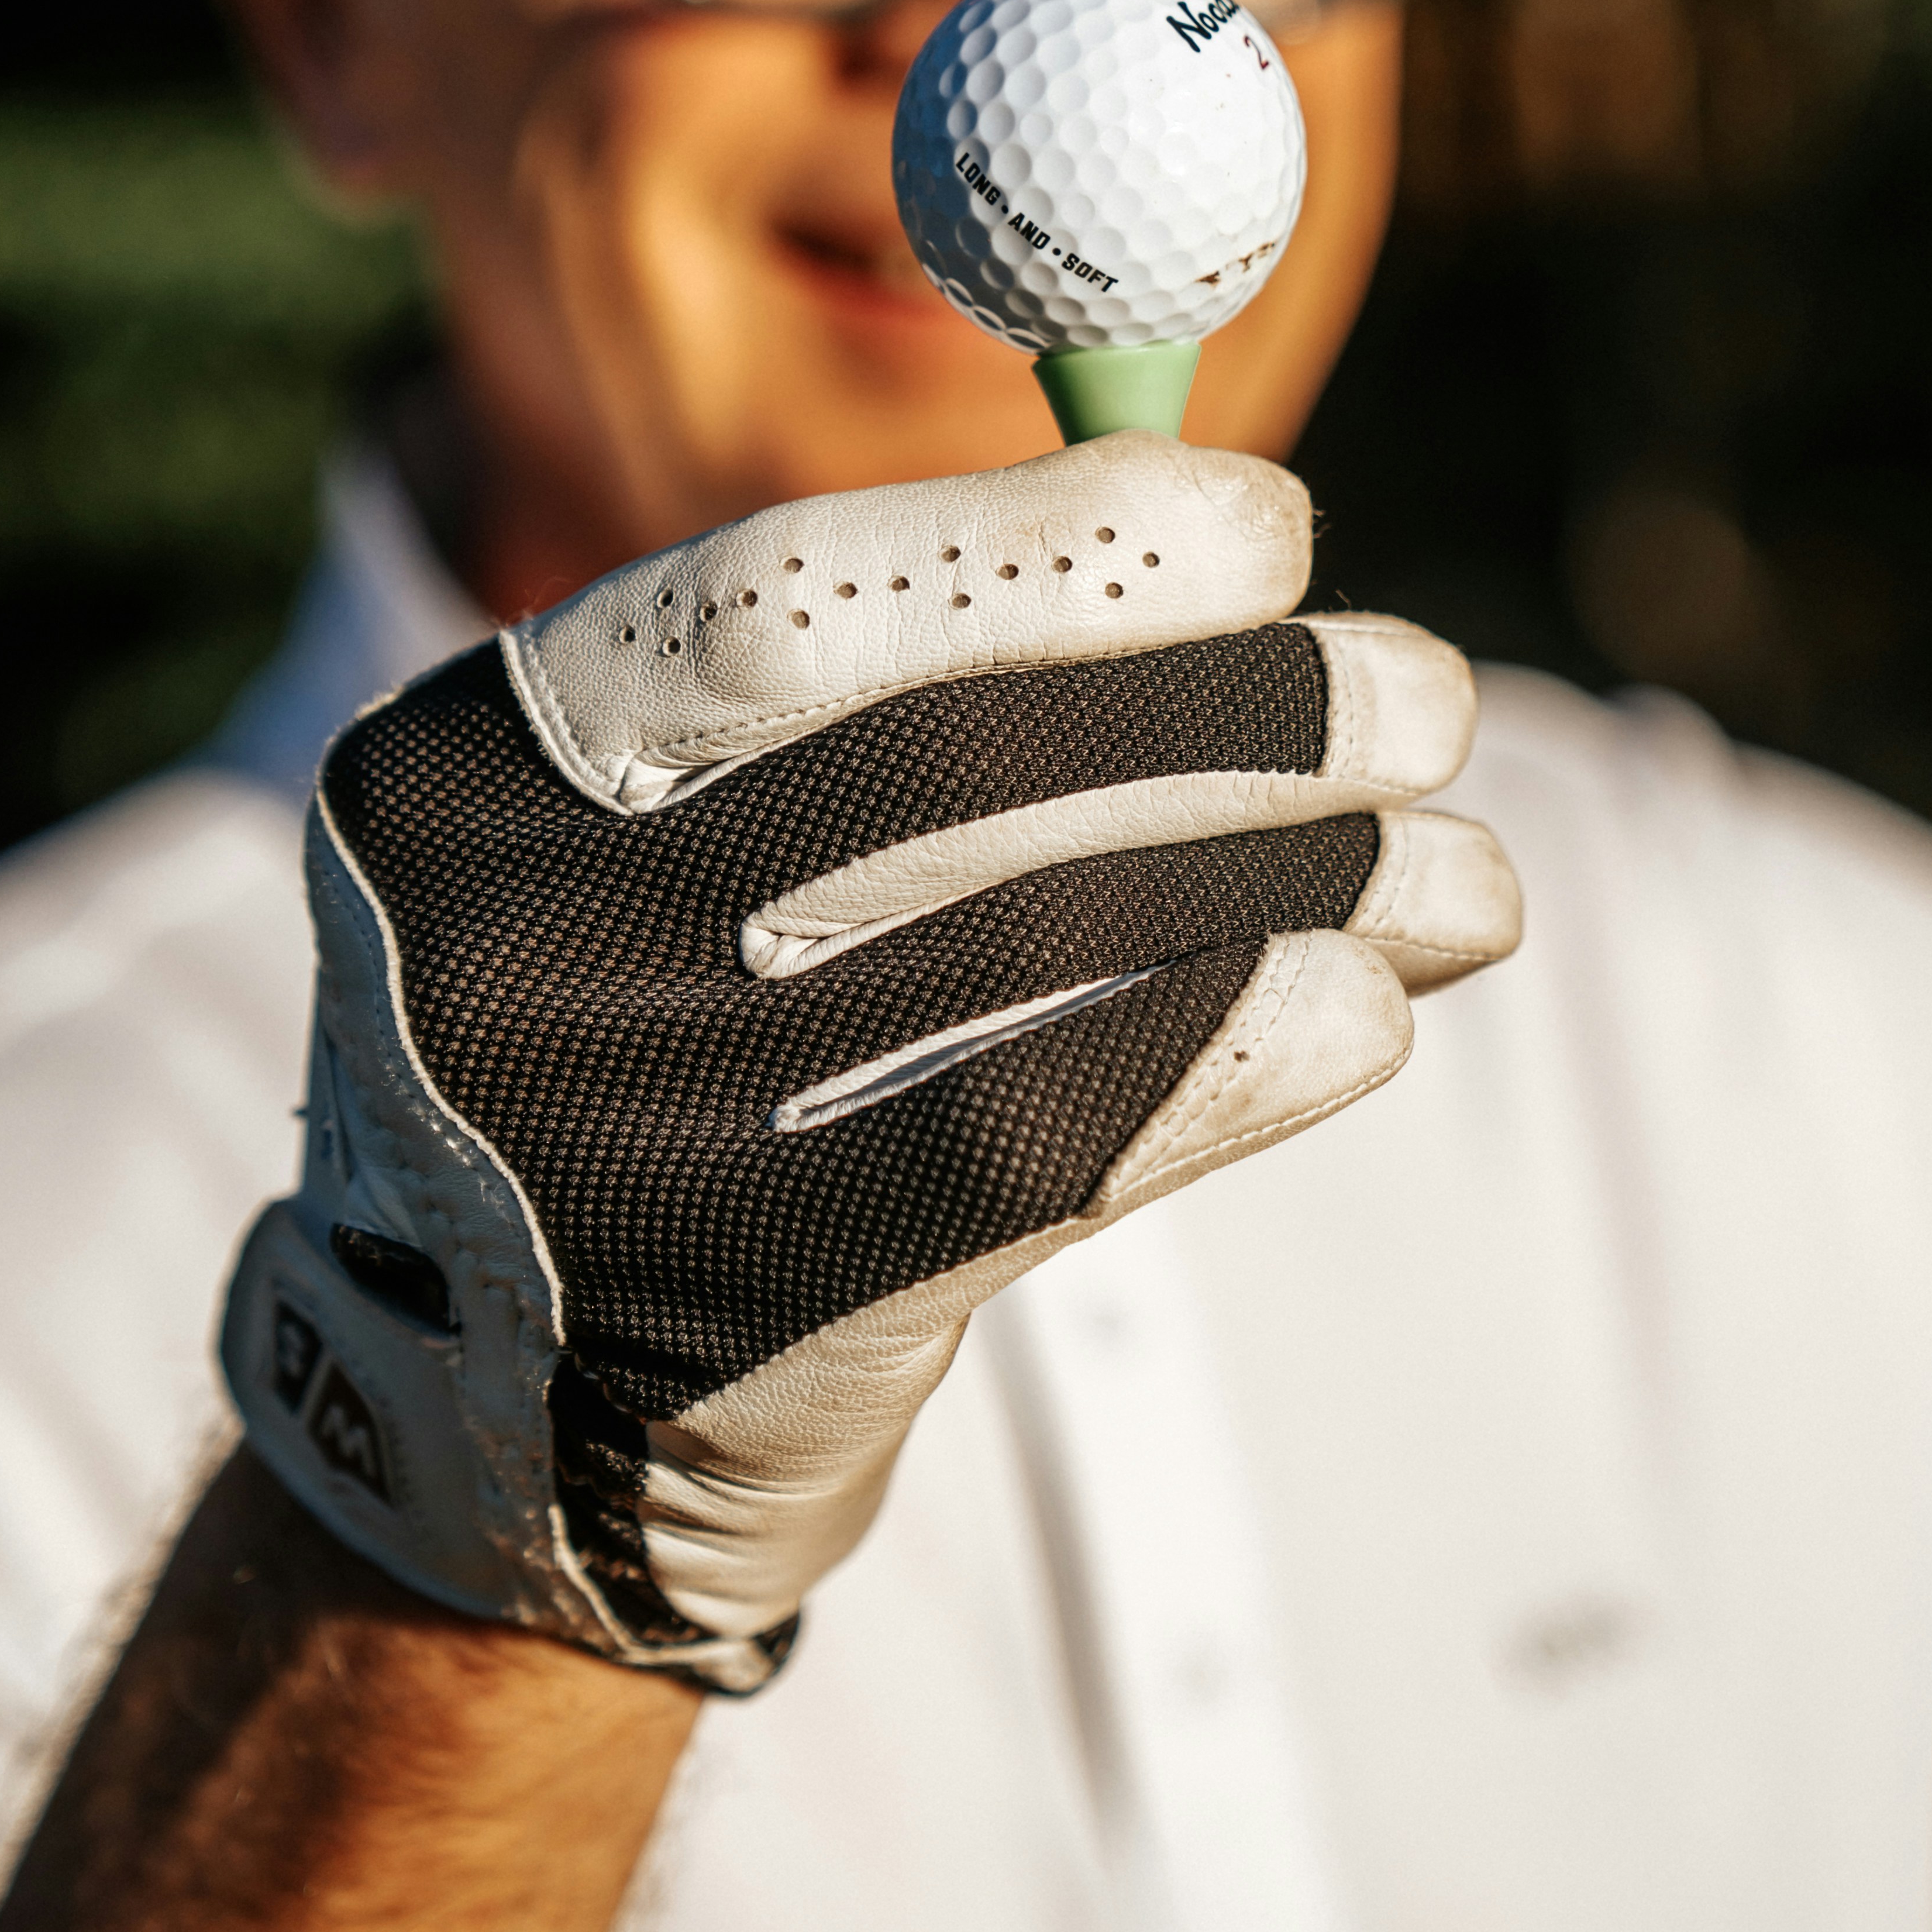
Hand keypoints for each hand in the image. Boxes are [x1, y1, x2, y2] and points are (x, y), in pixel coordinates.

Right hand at [220, 436, 1513, 1689]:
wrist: (488, 1406)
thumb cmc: (654, 1032)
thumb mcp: (674, 835)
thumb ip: (886, 694)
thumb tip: (1237, 553)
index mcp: (463, 769)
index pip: (779, 605)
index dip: (1048, 550)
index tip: (1270, 525)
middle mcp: (502, 946)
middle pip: (937, 777)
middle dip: (1231, 719)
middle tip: (1426, 696)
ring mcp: (604, 1150)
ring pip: (1028, 954)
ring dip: (1296, 888)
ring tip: (1467, 872)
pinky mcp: (739, 1325)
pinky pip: (1038, 1147)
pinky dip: (1234, 1057)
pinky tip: (1369, 1012)